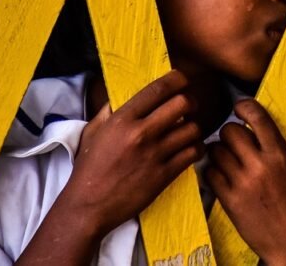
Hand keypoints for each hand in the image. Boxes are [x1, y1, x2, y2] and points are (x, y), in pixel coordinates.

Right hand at [56, 69, 203, 235]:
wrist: (89, 206)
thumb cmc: (88, 169)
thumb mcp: (92, 133)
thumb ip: (108, 112)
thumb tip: (121, 97)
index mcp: (123, 119)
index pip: (158, 89)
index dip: (177, 79)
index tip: (182, 79)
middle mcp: (142, 133)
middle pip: (182, 104)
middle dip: (190, 102)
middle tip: (189, 107)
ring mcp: (155, 154)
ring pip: (193, 129)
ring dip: (194, 127)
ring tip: (189, 130)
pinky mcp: (164, 175)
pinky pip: (193, 153)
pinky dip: (197, 148)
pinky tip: (191, 148)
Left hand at [205, 100, 285, 265]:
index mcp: (281, 156)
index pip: (257, 118)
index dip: (244, 106)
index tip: (241, 108)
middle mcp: (259, 167)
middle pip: (229, 131)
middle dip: (231, 131)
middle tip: (236, 138)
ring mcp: (242, 184)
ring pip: (216, 151)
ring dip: (219, 150)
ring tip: (227, 156)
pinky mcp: (229, 201)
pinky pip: (209, 174)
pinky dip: (212, 170)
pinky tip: (221, 173)